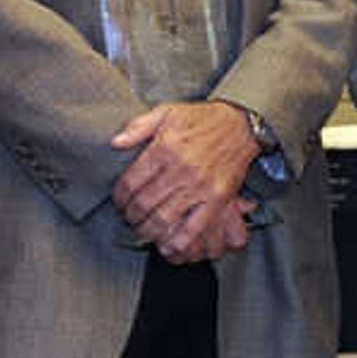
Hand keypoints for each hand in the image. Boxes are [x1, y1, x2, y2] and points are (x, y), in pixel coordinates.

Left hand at [111, 100, 260, 253]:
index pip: (131, 182)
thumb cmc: (201, 119)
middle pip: (144, 203)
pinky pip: (194, 228)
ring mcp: (201, 187)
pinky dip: (177, 242)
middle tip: (129, 218)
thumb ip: (138, 126)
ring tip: (143, 230)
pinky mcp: (218, 200)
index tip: (119, 202)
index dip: (119, 197)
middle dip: (131, 216)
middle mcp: (182, 169)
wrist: (240, 125)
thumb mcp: (167, 112)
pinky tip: (166, 245)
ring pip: (164, 219)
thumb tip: (115, 143)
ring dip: (148, 230)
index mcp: (165, 148)